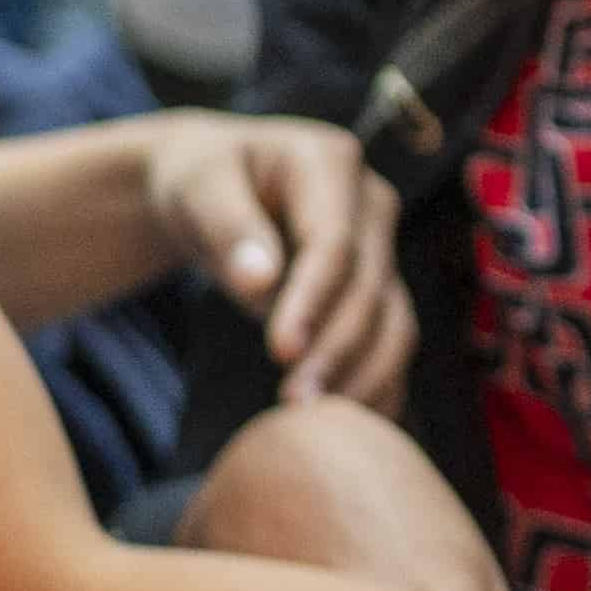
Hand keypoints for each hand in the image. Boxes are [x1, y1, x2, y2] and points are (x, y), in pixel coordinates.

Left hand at [145, 111, 407, 404]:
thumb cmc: (200, 180)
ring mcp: (383, 246)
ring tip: (316, 420)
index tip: (280, 352)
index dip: (312, 301)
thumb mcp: (197, 189)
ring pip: (393, 321)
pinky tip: (353, 426)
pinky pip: (389, 341)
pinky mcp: (380, 286)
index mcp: (331, 164)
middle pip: (368, 289)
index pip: (333, 244)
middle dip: (335, 350)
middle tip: (294, 404)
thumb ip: (227, 229)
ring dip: (362, 375)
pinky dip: (377, 384)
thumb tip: (260, 284)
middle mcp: (373, 203)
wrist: (217, 186)